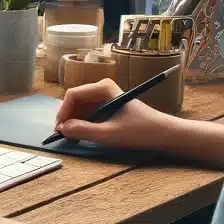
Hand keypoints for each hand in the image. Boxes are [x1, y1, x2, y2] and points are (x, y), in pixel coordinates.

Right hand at [53, 78, 183, 152]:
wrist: (164, 133)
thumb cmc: (140, 132)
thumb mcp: (109, 134)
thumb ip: (83, 131)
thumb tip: (63, 129)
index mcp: (103, 87)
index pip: (73, 95)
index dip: (63, 112)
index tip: (59, 130)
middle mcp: (103, 87)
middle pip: (76, 99)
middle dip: (67, 117)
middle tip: (63, 135)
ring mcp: (106, 95)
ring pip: (81, 106)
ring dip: (74, 120)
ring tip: (72, 136)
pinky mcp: (109, 105)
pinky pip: (89, 111)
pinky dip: (83, 121)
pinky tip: (83, 133)